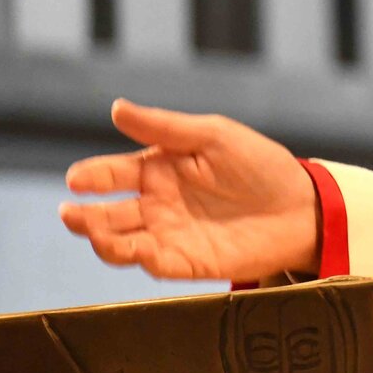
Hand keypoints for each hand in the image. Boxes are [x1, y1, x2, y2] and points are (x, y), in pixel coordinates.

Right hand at [59, 99, 319, 281]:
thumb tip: (116, 108)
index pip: (113, 174)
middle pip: (108, 213)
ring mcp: (169, 235)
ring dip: (103, 240)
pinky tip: (140, 250)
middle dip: (84, 215)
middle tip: (70, 213)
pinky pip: (156, 264)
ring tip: (94, 232)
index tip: (76, 178)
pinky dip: (143, 259)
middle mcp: (157, 204)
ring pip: (121, 242)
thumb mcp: (215, 136)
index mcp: (159, 170)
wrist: (302, 207)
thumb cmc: (260, 166)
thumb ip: (165, 128)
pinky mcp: (188, 262)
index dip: (91, 176)